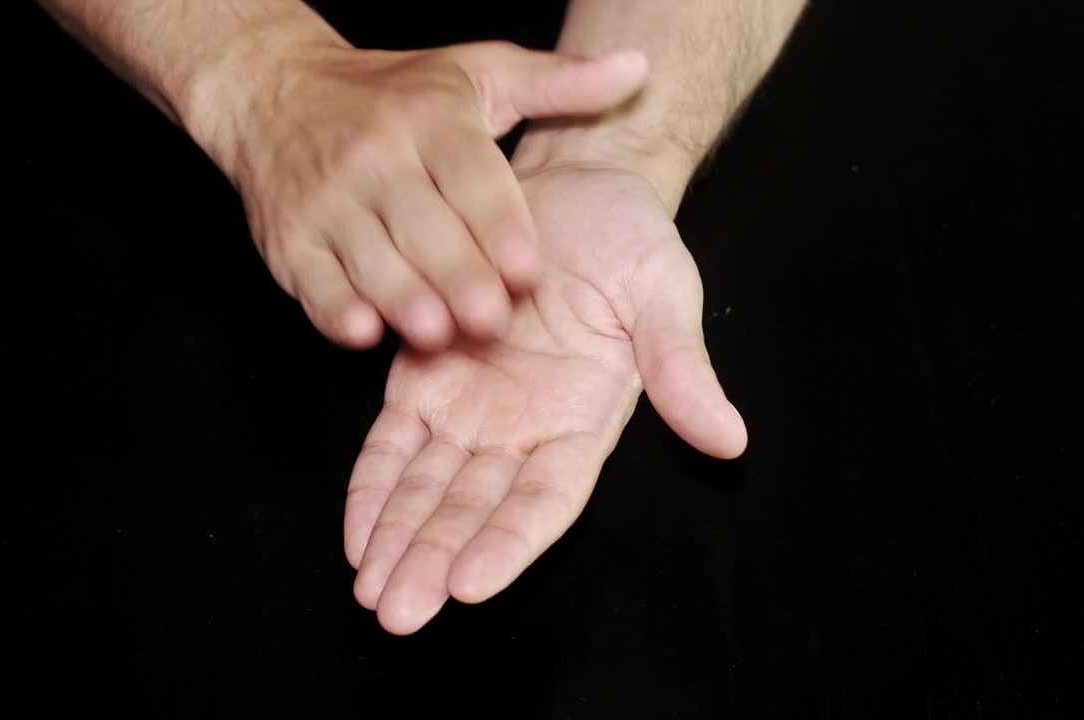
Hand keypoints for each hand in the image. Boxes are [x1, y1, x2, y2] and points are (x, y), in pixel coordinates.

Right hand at [188, 40, 647, 349]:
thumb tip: (635, 69)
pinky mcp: (288, 238)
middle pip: (421, 227)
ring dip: (401, 299)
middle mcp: (374, 155)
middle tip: (490, 321)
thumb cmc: (392, 94)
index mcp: (429, 117)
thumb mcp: (478, 74)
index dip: (499, 228)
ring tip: (436, 333)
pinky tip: (364, 329)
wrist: (276, 92)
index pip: (471, 177)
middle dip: (457, 276)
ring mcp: (325, 200)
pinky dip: (335, 308)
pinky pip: (313, 281)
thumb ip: (558, 84)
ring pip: (368, 258)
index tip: (527, 273)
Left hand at [342, 165, 748, 633]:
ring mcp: (470, 408)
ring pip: (427, 489)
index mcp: (584, 422)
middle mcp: (523, 430)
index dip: (507, 544)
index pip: (543, 501)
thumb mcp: (663, 293)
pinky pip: (392, 442)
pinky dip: (372, 486)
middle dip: (434, 561)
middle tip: (397, 612)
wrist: (572, 181)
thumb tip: (729, 438)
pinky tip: (355, 534)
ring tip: (370, 590)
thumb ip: (681, 367)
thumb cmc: (628, 236)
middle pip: (474, 511)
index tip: (468, 584)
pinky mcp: (425, 376)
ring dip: (397, 540)